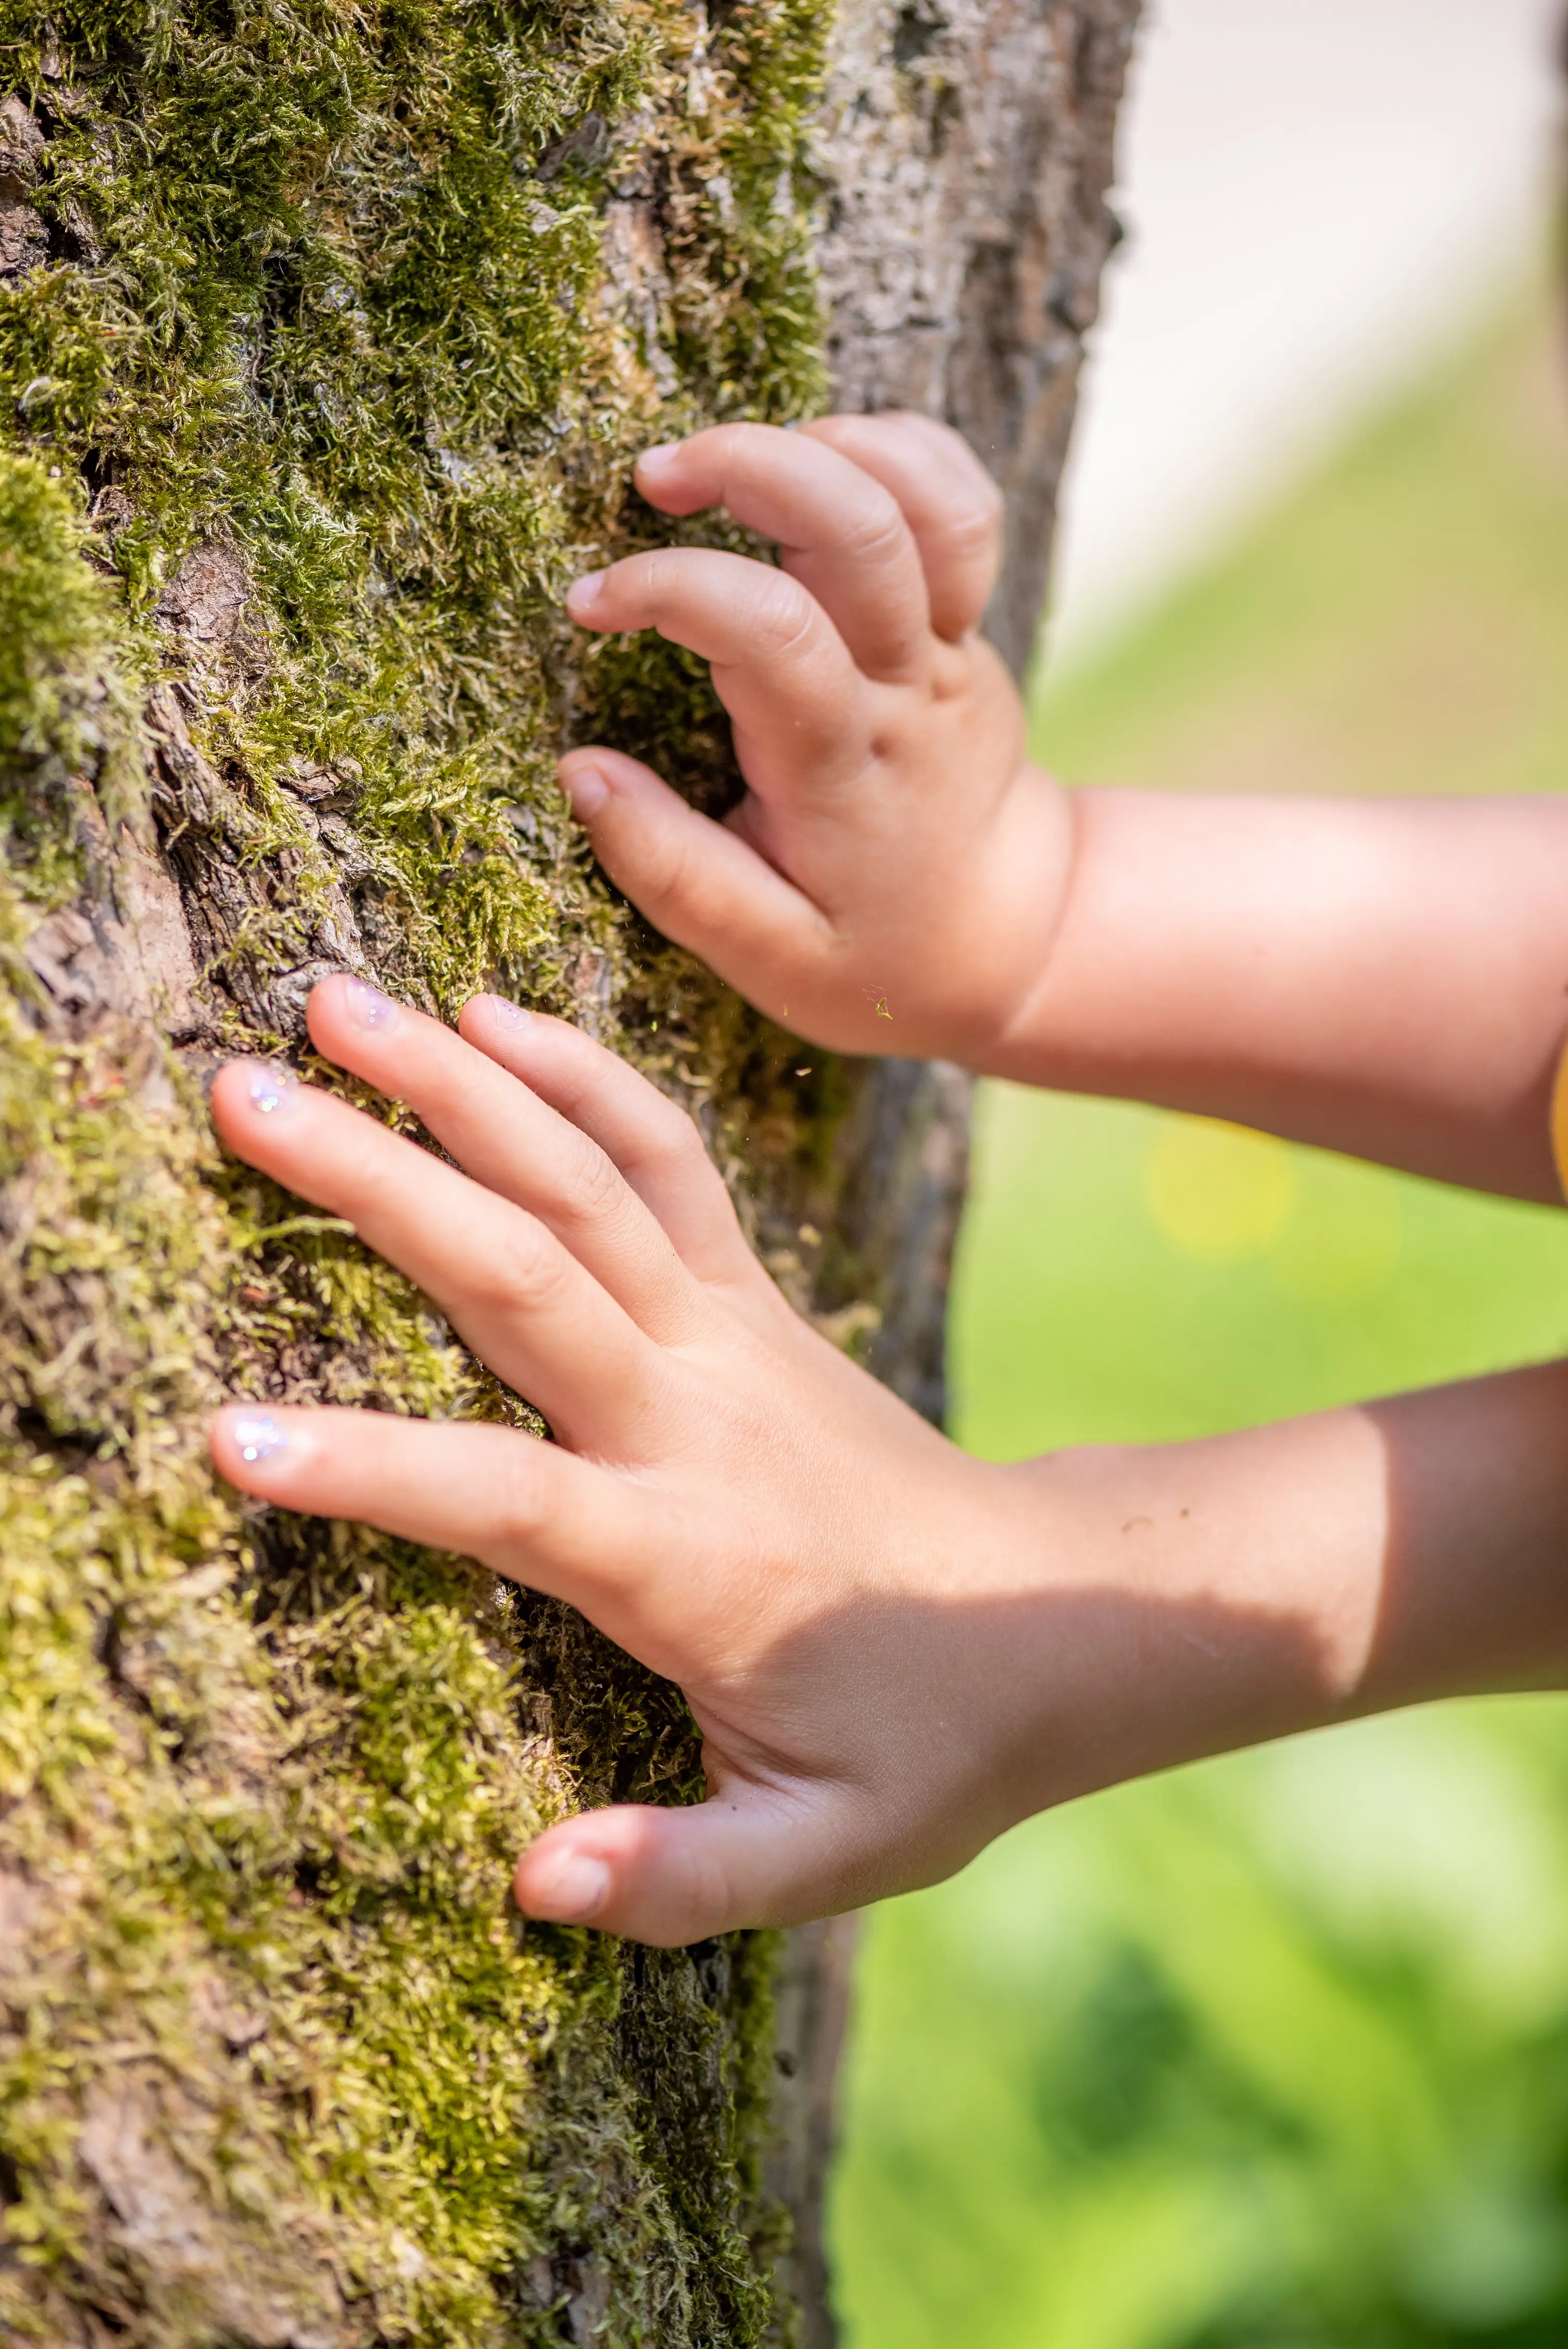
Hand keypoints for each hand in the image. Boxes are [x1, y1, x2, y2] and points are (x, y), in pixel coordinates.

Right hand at [210, 975, 1054, 1943]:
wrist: (1062, 1612)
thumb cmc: (934, 1742)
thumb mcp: (830, 1853)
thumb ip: (685, 1878)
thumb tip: (535, 1883)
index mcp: (686, 1559)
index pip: (504, 1503)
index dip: (372, 1472)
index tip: (229, 1440)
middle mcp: (699, 1419)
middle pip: (524, 1276)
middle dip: (378, 1180)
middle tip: (247, 1091)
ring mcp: (731, 1337)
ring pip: (586, 1182)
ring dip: (462, 1084)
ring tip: (339, 999)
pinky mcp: (753, 1298)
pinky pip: (663, 1159)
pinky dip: (581, 1075)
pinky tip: (490, 1015)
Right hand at [560, 416, 1071, 1061]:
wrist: (1012, 943)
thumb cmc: (875, 957)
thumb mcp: (767, 956)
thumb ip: (670, 870)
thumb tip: (580, 773)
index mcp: (846, 768)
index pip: (770, 631)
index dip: (670, 589)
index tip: (590, 603)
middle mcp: (910, 690)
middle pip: (864, 528)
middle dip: (752, 464)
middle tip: (653, 478)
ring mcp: (953, 649)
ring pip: (928, 501)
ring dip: (829, 442)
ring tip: (732, 462)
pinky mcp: (969, 626)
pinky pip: (962, 505)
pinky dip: (898, 451)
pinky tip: (818, 459)